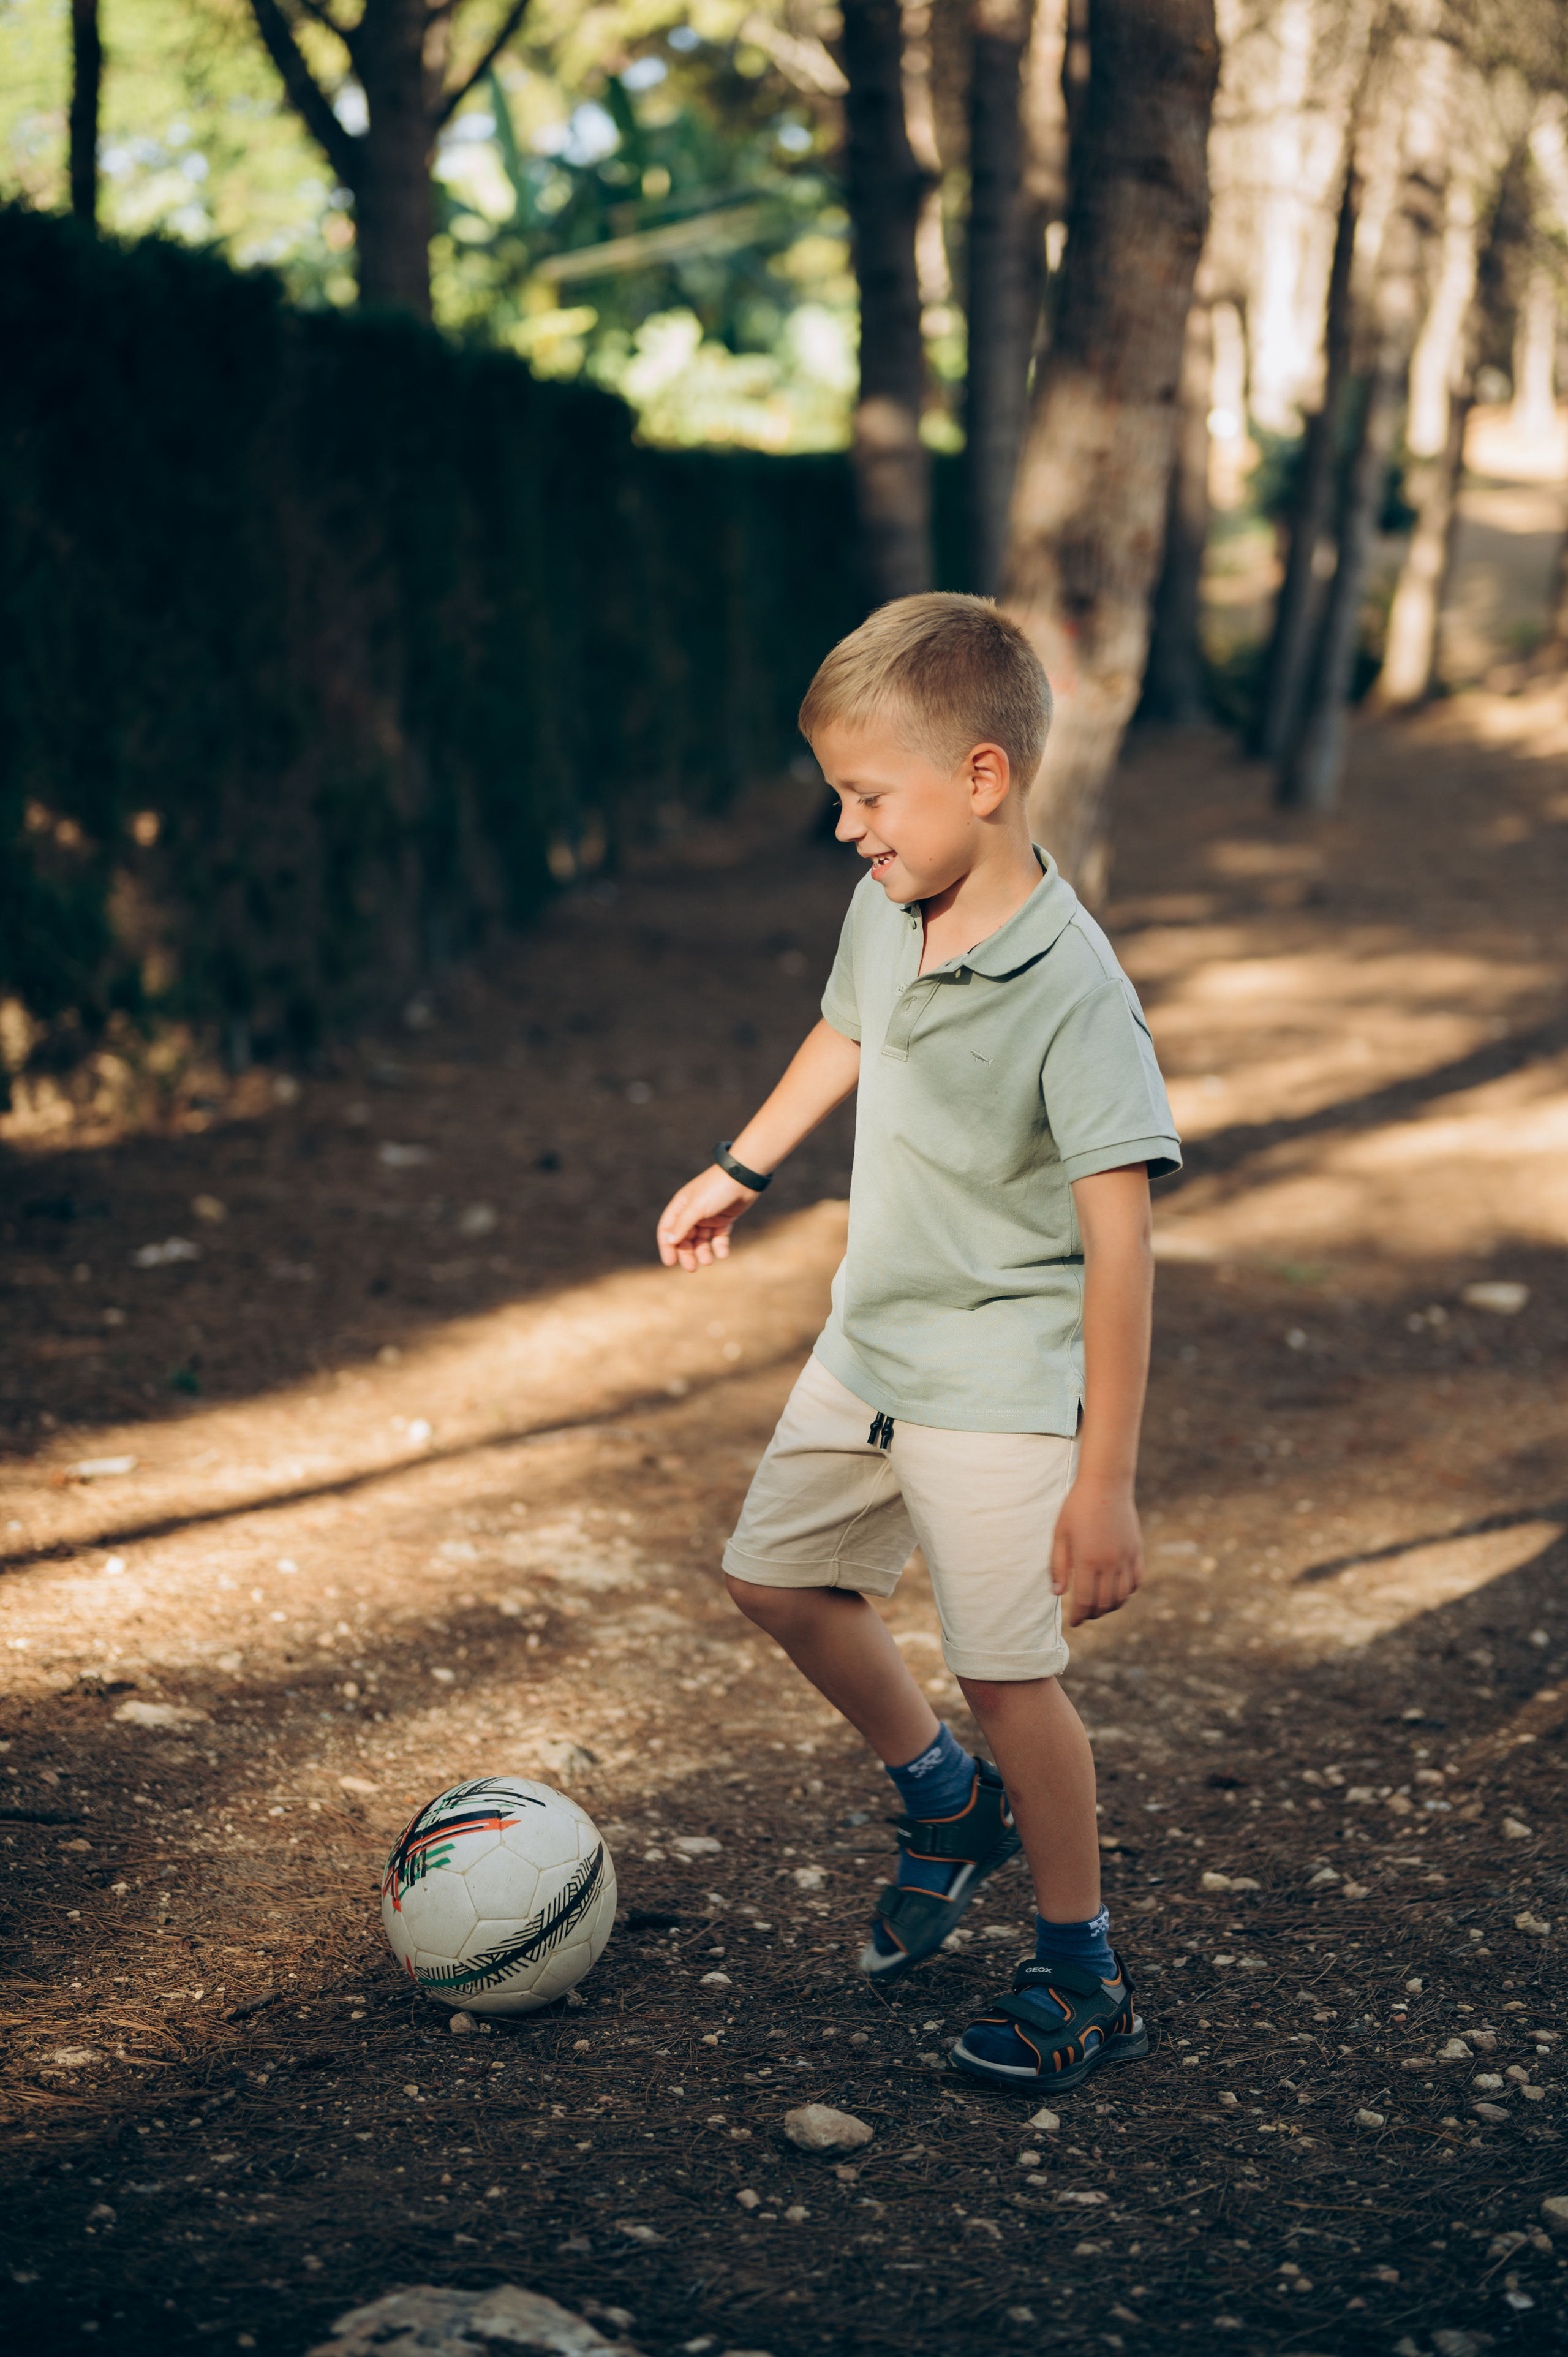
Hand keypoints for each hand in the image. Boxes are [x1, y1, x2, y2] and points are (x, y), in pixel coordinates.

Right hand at [656, 1164, 759, 1270]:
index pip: (668, 1229)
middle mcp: (692, 1212)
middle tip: (692, 1268)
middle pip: (685, 1238)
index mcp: (681, 1206)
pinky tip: (722, 1254)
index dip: (667, 1246)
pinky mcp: (724, 1219)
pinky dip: (719, 1247)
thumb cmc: (717, 1189)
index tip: (670, 1263)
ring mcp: (709, 1216)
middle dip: (687, 1253)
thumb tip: (670, 1240)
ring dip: (703, 1252)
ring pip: (701, 1240)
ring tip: (709, 1261)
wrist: (744, 1177)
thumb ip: (683, 1225)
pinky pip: (719, 1237)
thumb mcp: (697, 1208)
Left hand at [1050, 1477, 1142, 1626]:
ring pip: (1122, 1596)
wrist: (1106, 1485)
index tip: (1073, 1623)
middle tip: (1084, 1615)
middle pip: (1105, 1603)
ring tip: (1098, 1606)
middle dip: (1093, 1614)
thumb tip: (1058, 1594)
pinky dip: (1127, 1593)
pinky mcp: (1136, 1551)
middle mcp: (1110, 1563)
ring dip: (1110, 1606)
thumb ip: (1058, 1566)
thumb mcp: (1060, 1535)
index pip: (1085, 1601)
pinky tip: (1116, 1592)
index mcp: (1088, 1560)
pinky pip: (1136, 1581)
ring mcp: (1126, 1558)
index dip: (1079, 1616)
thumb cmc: (1077, 1508)